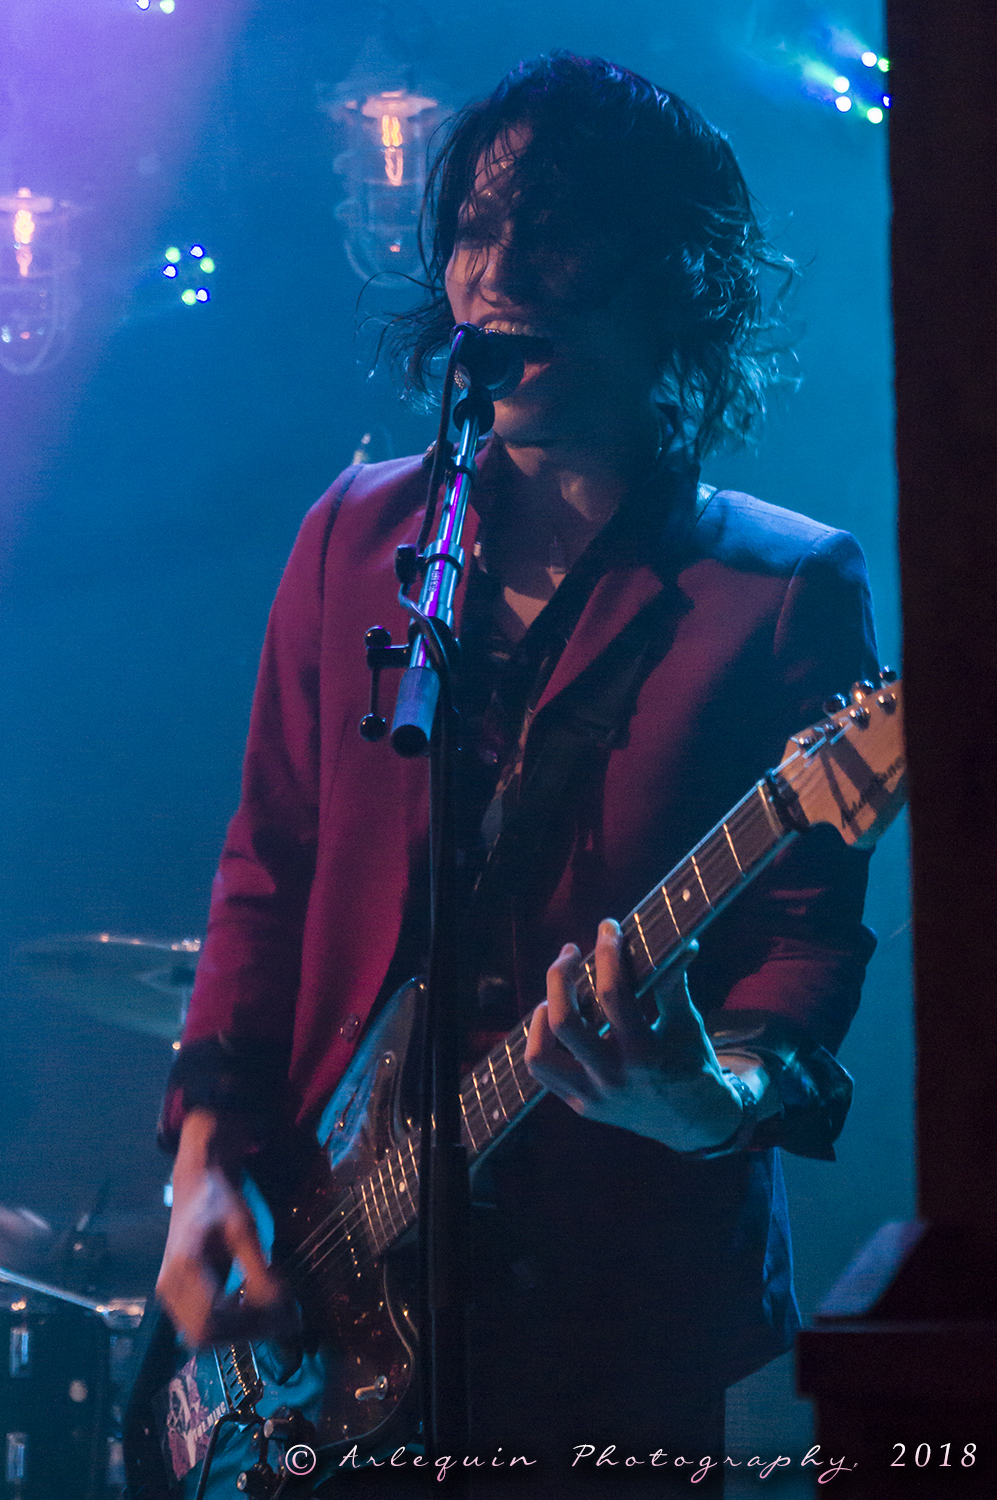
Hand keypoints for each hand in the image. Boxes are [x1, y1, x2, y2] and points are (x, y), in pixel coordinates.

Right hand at [156, 1111, 287, 1346]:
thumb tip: (282, 1308)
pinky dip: (233, 1323)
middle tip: (285, 1317)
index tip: (283, 1316)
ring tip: (275, 1311)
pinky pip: (203, 1323)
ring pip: (203, 1334)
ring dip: (241, 1331)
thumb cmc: (221, 1201)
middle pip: (205, 1335)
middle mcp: (169, 1287)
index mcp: (184, 1268)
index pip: (210, 1321)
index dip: (248, 1326)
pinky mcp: (178, 1296)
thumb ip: (261, 1271)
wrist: (197, 1183)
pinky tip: (257, 1306)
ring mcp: (170, 1294)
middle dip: (247, 1332)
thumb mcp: (246, 1230)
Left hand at [525, 921, 745, 1152]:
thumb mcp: (688, 1024)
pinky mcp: (581, 1106)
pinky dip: (539, 1040)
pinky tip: (550, 1018)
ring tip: (555, 991)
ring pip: (541, 1053)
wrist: (695, 1123)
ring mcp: (593, 1095)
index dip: (608, 954)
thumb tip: (680, 941)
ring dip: (542, 1012)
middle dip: (560, 977)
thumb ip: (675, 983)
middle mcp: (613, 1077)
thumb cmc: (693, 1064)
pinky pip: (543, 1072)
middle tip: (571, 951)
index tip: (608, 928)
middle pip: (564, 1022)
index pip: (613, 995)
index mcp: (645, 1055)